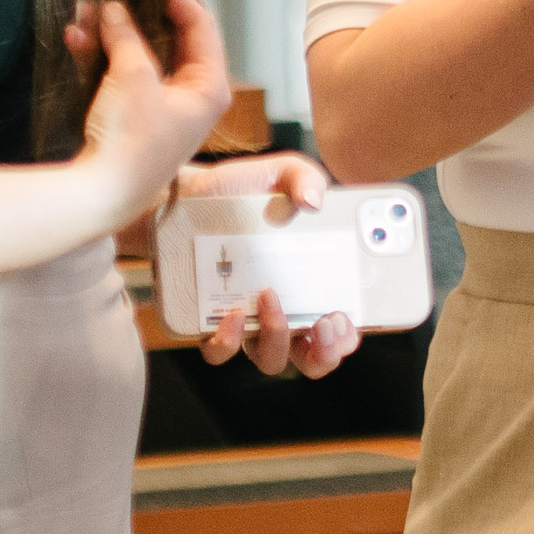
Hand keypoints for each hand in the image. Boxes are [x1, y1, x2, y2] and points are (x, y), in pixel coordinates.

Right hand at [65, 0, 233, 226]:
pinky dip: (101, 55)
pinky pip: (122, 73)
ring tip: (86, 13)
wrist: (100, 195)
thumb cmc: (131, 142)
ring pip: (141, 52)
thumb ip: (127, 34)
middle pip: (169, 36)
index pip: (200, 24)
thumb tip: (115, 8)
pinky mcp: (134, 115)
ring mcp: (163, 105)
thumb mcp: (133, 76)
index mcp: (210, 86)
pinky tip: (76, 38)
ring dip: (112, 31)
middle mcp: (192, 95)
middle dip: (136, 12)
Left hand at [178, 152, 364, 378]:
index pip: (340, 327)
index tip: (347, 315)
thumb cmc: (239, 192)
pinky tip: (231, 313)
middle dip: (326, 352)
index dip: (349, 335)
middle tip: (324, 321)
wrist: (184, 197)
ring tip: (270, 296)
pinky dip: (229, 341)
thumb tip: (314, 200)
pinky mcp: (207, 323)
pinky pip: (220, 351)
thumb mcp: (278, 175)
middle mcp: (282, 311)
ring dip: (279, 336)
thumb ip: (305, 178)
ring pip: (271, 358)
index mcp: (309, 286)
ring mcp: (246, 322)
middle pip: (313, 358)